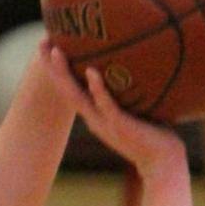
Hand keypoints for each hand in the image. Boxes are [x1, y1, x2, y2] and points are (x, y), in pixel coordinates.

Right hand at [43, 47, 187, 181]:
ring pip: (79, 97)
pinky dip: (98, 89)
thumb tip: (134, 62)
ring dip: (65, 75)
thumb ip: (128, 91)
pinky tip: (91, 72)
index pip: (71, 89)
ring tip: (56, 52)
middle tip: (41, 43)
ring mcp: (106, 123)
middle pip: (67, 90)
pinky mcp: (121, 126)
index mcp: (95, 114)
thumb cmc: (154, 133)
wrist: (163, 162)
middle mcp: (95, 119)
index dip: (58, 69)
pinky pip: (106, 105)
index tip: (49, 45)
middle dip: (52, 68)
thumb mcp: (136, 108)